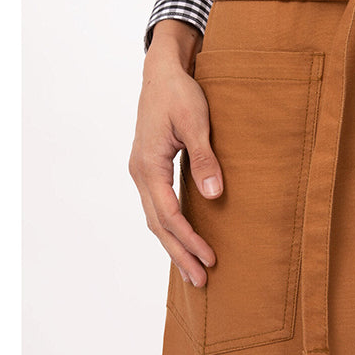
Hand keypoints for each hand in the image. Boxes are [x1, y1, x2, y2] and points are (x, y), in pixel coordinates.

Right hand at [128, 19, 222, 287]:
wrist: (162, 72)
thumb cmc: (179, 94)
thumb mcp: (195, 123)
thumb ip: (205, 159)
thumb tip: (214, 195)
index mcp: (148, 166)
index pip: (169, 215)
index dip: (190, 239)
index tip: (210, 258)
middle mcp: (140, 174)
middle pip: (158, 225)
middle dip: (179, 254)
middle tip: (200, 281)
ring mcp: (142, 172)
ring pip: (156, 219)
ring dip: (174, 245)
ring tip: (193, 270)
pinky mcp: (150, 169)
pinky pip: (158, 207)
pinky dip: (170, 227)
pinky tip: (183, 238)